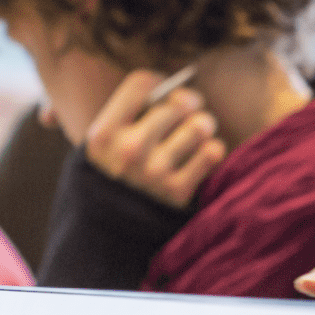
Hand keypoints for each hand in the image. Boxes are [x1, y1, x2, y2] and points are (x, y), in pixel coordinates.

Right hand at [82, 68, 225, 208]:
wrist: (110, 232)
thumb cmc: (113, 175)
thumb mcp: (102, 145)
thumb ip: (127, 113)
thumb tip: (169, 85)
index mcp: (103, 133)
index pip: (141, 82)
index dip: (160, 83)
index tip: (163, 94)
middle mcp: (127, 150)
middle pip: (178, 103)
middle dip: (189, 104)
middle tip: (188, 112)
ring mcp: (154, 172)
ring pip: (200, 125)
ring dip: (203, 126)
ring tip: (196, 133)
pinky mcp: (178, 191)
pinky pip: (212, 152)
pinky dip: (211, 151)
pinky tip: (200, 156)